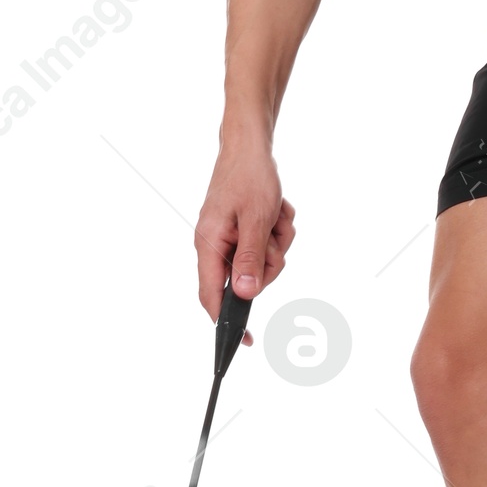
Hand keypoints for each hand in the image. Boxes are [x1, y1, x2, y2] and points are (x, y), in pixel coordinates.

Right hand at [194, 139, 296, 343]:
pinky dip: (278, 227)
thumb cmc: (249, 176)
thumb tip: (245, 295)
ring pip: (264, 260)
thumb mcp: (255, 219)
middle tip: (274, 235)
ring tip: (276, 214)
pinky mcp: (243, 229)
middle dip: (270, 259)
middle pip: (248, 278)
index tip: (244, 341)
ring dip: (278, 239)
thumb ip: (250, 258)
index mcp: (209, 244)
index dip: (226, 321)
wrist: (250, 144)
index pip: (210, 295)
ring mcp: (230, 237)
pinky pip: (268, 243)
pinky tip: (277, 209)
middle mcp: (216, 244)